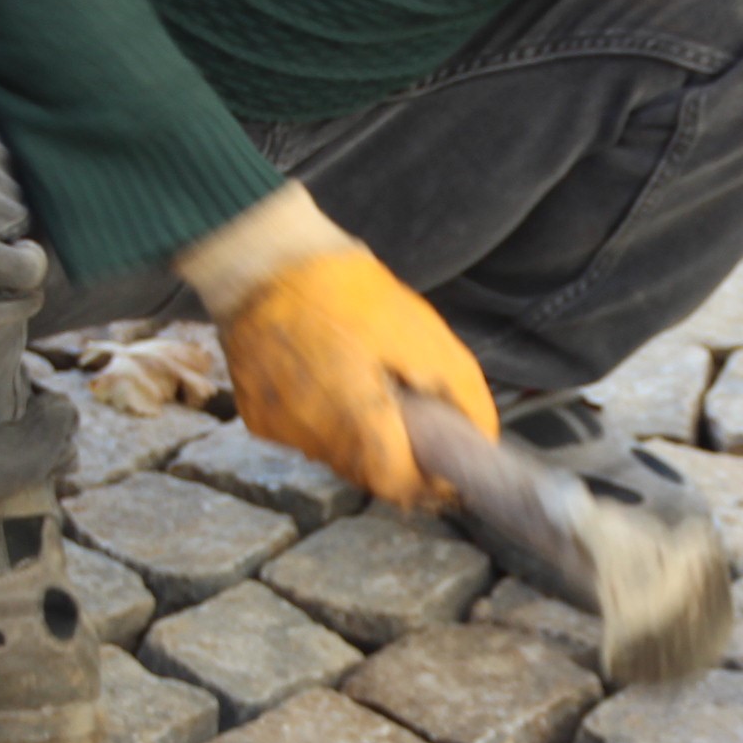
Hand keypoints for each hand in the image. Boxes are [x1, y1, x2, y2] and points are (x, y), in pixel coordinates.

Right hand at [182, 187, 495, 508]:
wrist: (262, 259)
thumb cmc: (342, 289)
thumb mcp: (422, 333)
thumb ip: (461, 392)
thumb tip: (482, 434)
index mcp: (356, 420)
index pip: (399, 484)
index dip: (429, 479)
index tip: (445, 464)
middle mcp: (312, 438)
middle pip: (368, 473)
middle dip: (397, 453)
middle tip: (410, 411)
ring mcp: (280, 430)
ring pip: (336, 454)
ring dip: (361, 434)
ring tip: (365, 382)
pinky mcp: (259, 417)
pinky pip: (305, 433)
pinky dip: (324, 416)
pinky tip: (327, 375)